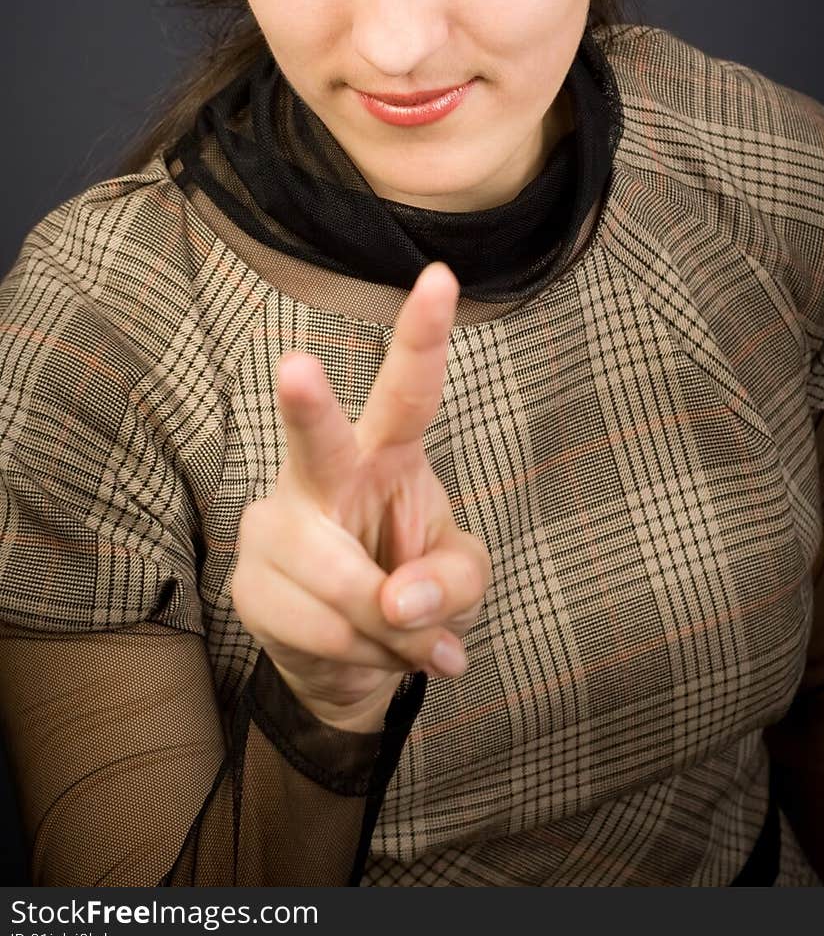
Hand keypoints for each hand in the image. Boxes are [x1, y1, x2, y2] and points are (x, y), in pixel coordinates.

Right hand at [231, 261, 491, 732]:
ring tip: (397, 635)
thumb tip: (396, 600)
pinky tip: (359, 650)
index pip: (408, 390)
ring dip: (389, 632)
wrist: (351, 658)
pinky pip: (319, 630)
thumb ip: (452, 582)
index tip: (441, 277)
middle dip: (306, 405)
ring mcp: (277, 524)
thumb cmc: (412, 590)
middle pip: (318, 438)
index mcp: (385, 452)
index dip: (423, 334)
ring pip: (344, 583)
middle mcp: (323, 473)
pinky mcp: (249, 582)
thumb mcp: (463, 583)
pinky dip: (358, 657)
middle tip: (295, 368)